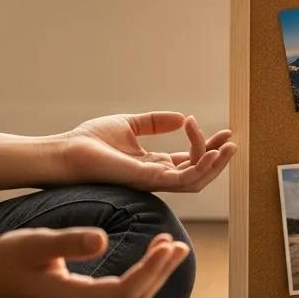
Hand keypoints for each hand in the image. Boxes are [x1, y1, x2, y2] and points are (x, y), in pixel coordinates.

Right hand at [0, 226, 189, 297]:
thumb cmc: (6, 260)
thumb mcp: (35, 244)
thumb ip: (70, 242)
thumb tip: (103, 239)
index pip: (125, 290)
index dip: (151, 269)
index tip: (168, 245)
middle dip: (160, 272)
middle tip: (179, 244)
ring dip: (151, 275)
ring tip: (168, 247)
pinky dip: (137, 279)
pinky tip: (145, 260)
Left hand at [60, 111, 236, 192]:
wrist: (67, 151)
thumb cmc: (90, 141)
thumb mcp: (130, 124)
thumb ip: (155, 123)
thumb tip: (182, 116)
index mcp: (152, 165)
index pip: (188, 161)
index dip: (206, 146)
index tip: (214, 126)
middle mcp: (156, 177)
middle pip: (197, 173)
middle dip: (217, 157)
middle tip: (231, 139)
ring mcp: (153, 181)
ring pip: (195, 180)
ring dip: (215, 164)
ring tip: (229, 146)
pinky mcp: (148, 180)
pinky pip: (183, 179)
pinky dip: (201, 166)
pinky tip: (210, 151)